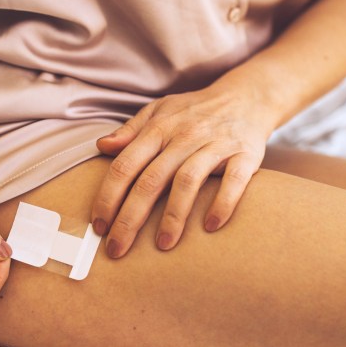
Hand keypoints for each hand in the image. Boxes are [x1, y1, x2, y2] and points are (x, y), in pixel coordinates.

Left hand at [91, 85, 275, 257]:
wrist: (247, 97)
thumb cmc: (194, 111)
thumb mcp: (159, 112)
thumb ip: (130, 131)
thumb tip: (102, 146)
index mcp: (158, 129)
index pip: (125, 166)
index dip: (108, 198)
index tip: (98, 226)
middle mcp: (184, 136)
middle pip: (150, 181)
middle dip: (130, 219)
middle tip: (117, 249)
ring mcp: (214, 145)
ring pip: (187, 182)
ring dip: (173, 216)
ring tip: (162, 245)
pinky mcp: (245, 154)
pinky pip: (233, 181)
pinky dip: (222, 203)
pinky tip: (210, 227)